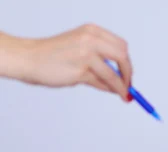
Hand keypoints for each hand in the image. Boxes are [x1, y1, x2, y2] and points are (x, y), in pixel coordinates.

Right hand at [2, 24, 131, 100]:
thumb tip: (122, 79)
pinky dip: (109, 89)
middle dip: (128, 74)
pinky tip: (110, 91)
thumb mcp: (80, 50)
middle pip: (123, 57)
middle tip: (129, 87)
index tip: (128, 75)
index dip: (127, 62)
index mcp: (92, 31)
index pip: (121, 46)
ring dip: (121, 87)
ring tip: (123, 95)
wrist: (30, 58)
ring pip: (113, 74)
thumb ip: (100, 60)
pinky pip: (102, 83)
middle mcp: (90, 39)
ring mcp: (86, 54)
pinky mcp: (80, 70)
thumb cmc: (54, 56)